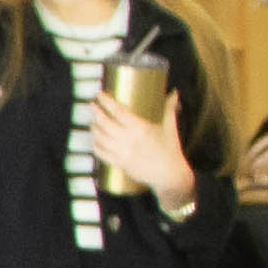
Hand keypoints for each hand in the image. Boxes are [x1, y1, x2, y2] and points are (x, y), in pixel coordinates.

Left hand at [86, 102, 200, 211]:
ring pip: (101, 138)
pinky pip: (102, 154)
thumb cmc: (171, 150)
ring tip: (93, 121)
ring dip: (94, 128)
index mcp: (140, 128)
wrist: (170, 175)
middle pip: (105, 124)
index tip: (100, 95)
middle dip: (96, 113)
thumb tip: (174, 93)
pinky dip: (96, 146)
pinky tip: (95, 140)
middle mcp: (129, 140)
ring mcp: (123, 153)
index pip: (118, 112)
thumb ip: (170, 108)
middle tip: (92, 105)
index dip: (107, 102)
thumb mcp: (170, 127)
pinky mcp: (120, 164)